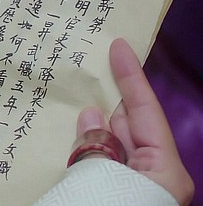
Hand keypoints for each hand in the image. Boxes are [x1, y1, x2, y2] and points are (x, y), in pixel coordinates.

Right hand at [76, 38, 193, 204]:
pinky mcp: (118, 196)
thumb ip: (96, 147)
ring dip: (95, 124)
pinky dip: (89, 148)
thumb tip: (91, 116)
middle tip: (92, 67)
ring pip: (116, 147)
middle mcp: (156, 178)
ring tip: (74, 96)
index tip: (119, 45)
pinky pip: (106, 164)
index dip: (131, 77)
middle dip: (112, 100)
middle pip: (133, 128)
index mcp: (164, 173)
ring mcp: (136, 189)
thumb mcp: (100, 181)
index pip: (147, 112)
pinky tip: (72, 134)